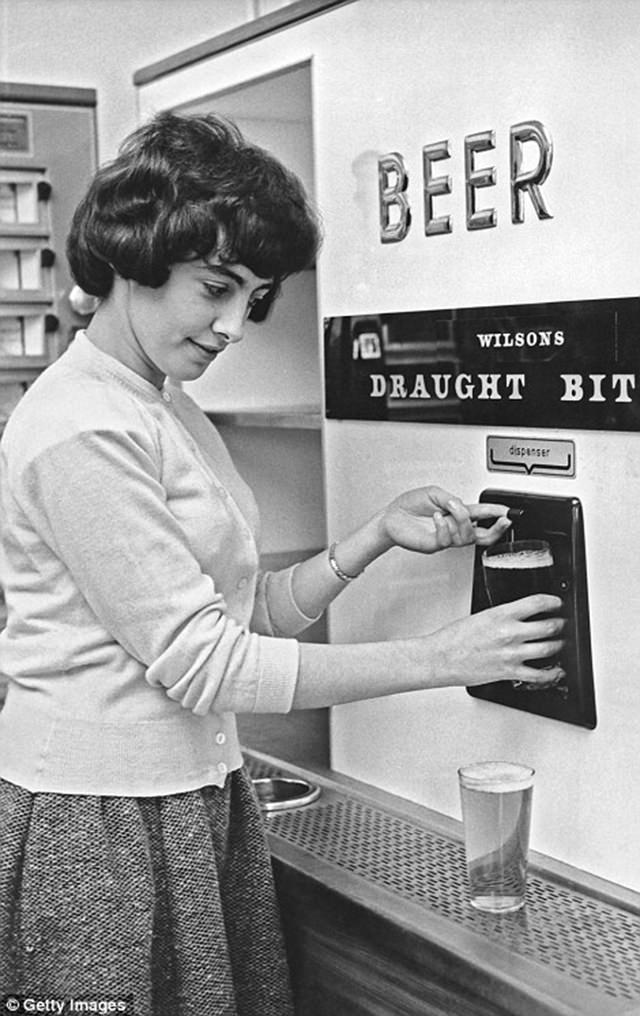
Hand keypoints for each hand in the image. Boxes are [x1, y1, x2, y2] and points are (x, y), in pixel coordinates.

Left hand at [379, 485, 511, 554]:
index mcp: (456, 512)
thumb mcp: (434, 493)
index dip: (497, 513)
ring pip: (467, 537)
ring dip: (462, 520)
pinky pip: (448, 540)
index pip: (482, 514)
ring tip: (448, 509)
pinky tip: (437, 518)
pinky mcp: (435, 545)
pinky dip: (444, 526)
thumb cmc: (409, 505)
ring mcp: (446, 537)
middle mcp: (454, 527)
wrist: (390, 518)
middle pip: (483, 535)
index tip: (509, 512)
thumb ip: (451, 499)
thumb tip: (463, 506)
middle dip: (497, 528)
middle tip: (504, 520)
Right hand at [428, 594, 565, 687]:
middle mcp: (510, 633)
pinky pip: (539, 674)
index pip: (537, 602)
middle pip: (549, 626)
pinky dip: (552, 673)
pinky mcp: (510, 672)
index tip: (557, 602)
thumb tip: (518, 617)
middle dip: (560, 624)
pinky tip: (556, 671)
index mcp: (501, 614)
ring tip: (560, 643)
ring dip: (559, 645)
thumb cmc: (454, 638)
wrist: (440, 658)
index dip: (553, 601)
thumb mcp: (480, 617)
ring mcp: (512, 653)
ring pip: (549, 648)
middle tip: (562, 623)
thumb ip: (502, 617)